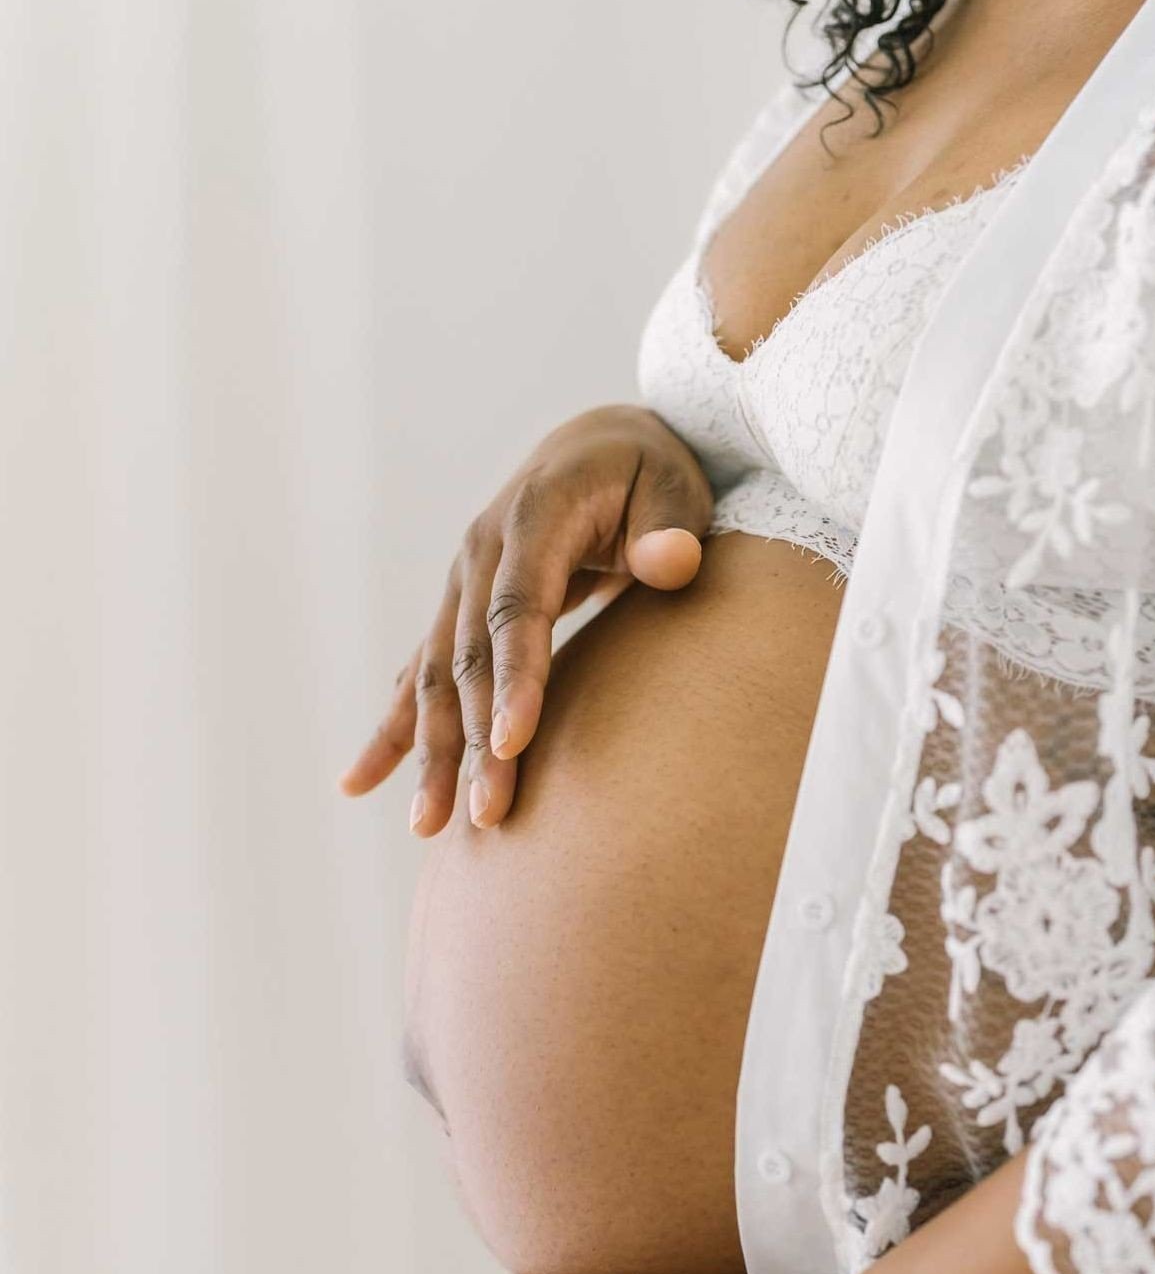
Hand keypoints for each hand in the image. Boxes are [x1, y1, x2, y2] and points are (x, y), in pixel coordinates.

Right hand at [338, 404, 712, 833]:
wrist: (603, 447)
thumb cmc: (651, 473)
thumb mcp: (676, 486)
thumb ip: (672, 527)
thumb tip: (671, 561)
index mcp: (533, 517)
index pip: (517, 609)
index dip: (515, 677)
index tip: (514, 742)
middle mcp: (481, 552)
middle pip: (469, 658)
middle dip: (473, 739)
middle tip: (490, 815)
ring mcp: (461, 583)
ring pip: (434, 677)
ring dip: (430, 752)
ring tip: (429, 826)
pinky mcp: (458, 611)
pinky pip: (417, 675)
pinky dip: (391, 731)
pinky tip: (359, 783)